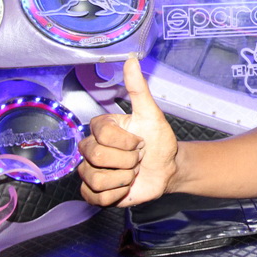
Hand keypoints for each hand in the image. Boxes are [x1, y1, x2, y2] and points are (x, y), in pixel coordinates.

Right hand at [78, 57, 178, 206]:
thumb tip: (131, 60)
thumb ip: (138, 89)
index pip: (102, 135)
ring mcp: (89, 171)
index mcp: (101, 128)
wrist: (167, 169)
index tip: (139, 141)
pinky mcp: (92, 192)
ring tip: (131, 172)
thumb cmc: (158, 141)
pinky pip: (95, 197)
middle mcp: (90, 148)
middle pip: (96, 157)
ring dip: (123, 178)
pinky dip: (116, 194)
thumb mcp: (152, 114)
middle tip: (137, 158)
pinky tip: (124, 186)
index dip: (127, 142)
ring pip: (96, 178)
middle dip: (127, 160)